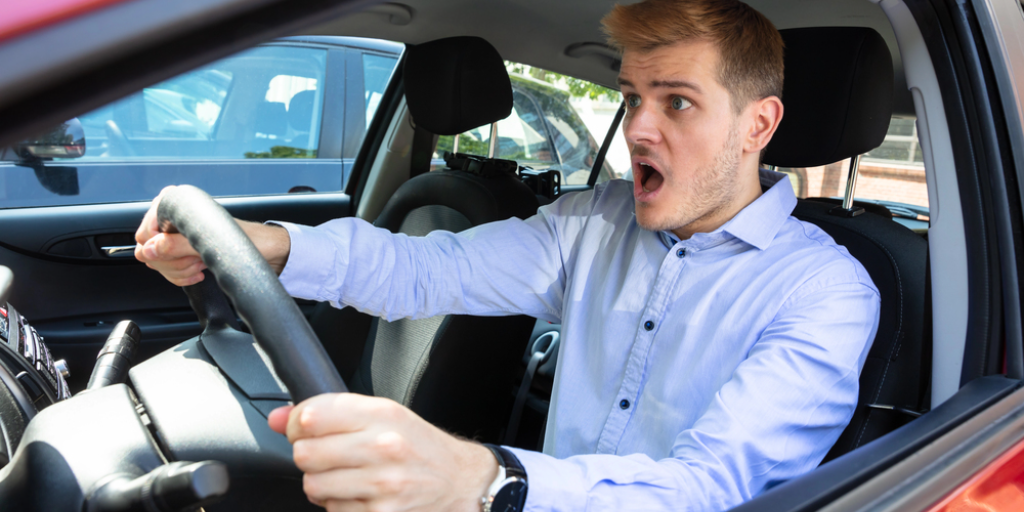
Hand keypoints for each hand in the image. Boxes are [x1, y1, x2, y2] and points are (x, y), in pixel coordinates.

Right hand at [134, 186, 291, 285]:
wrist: (267, 252)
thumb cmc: (247, 240)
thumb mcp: (208, 243)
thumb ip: (175, 245)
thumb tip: (148, 250)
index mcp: (172, 205)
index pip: (142, 235)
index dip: (158, 249)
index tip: (180, 253)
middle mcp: (171, 218)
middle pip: (147, 252)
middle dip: (172, 261)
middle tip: (196, 259)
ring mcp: (176, 237)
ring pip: (158, 263)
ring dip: (180, 269)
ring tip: (201, 263)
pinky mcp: (184, 252)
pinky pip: (169, 270)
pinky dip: (183, 275)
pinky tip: (200, 271)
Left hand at [268, 394, 498, 511]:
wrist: (457, 480)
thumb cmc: (416, 445)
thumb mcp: (381, 414)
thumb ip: (329, 412)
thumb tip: (277, 419)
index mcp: (382, 414)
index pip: (311, 416)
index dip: (297, 424)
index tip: (305, 429)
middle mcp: (383, 446)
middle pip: (305, 454)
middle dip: (309, 456)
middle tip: (328, 455)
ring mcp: (382, 484)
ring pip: (313, 485)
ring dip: (322, 483)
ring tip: (347, 475)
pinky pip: (332, 509)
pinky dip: (339, 504)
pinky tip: (360, 494)